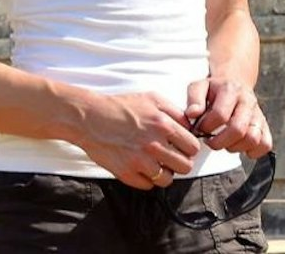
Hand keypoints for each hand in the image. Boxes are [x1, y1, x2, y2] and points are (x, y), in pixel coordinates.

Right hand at [76, 91, 201, 189]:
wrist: (92, 119)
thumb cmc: (124, 106)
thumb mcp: (154, 99)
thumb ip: (175, 112)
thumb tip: (190, 127)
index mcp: (164, 125)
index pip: (192, 147)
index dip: (190, 148)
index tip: (184, 147)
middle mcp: (154, 145)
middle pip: (184, 166)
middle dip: (182, 162)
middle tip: (173, 157)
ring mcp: (139, 162)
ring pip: (167, 180)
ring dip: (166, 173)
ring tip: (159, 164)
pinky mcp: (126, 174)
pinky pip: (148, 186)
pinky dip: (148, 179)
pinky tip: (144, 168)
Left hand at [185, 76, 273, 157]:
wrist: (233, 85)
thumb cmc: (213, 92)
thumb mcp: (199, 87)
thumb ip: (193, 98)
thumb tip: (193, 113)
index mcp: (231, 90)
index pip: (220, 115)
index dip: (205, 127)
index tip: (199, 128)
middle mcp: (248, 100)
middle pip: (238, 129)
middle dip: (219, 142)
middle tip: (210, 141)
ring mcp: (258, 113)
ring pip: (253, 138)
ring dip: (235, 147)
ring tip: (224, 142)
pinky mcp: (264, 125)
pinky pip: (265, 144)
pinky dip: (253, 151)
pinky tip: (239, 146)